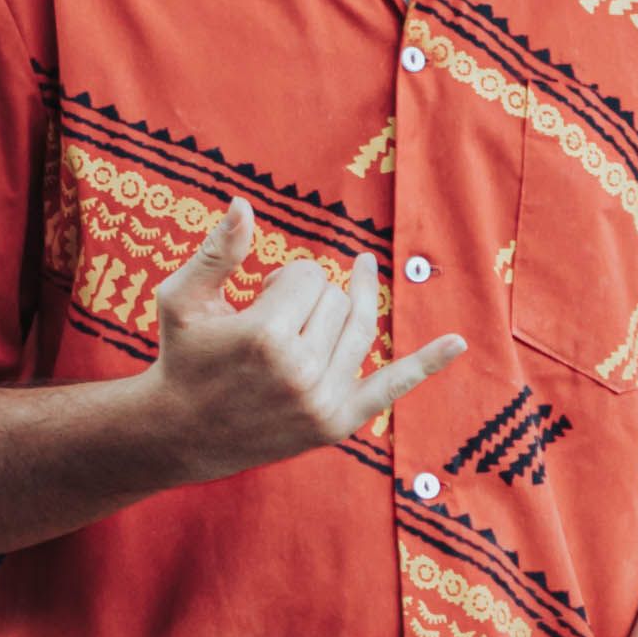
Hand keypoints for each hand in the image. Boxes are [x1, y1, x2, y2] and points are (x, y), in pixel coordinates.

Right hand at [144, 199, 463, 476]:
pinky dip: (426, 363)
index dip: (283, 282)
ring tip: (304, 327)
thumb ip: (217, 250)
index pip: (310, 275)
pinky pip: (391, 386)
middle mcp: (300, 371)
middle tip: (269, 326)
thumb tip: (244, 203)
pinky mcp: (336, 424)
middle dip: (307, 300)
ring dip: (336, 317)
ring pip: (359, 327)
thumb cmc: (180, 356)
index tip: (257, 301)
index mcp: (265, 335)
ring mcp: (322, 401)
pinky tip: (456, 342)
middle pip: (337, 299)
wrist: (180, 433)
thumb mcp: (182, 298)